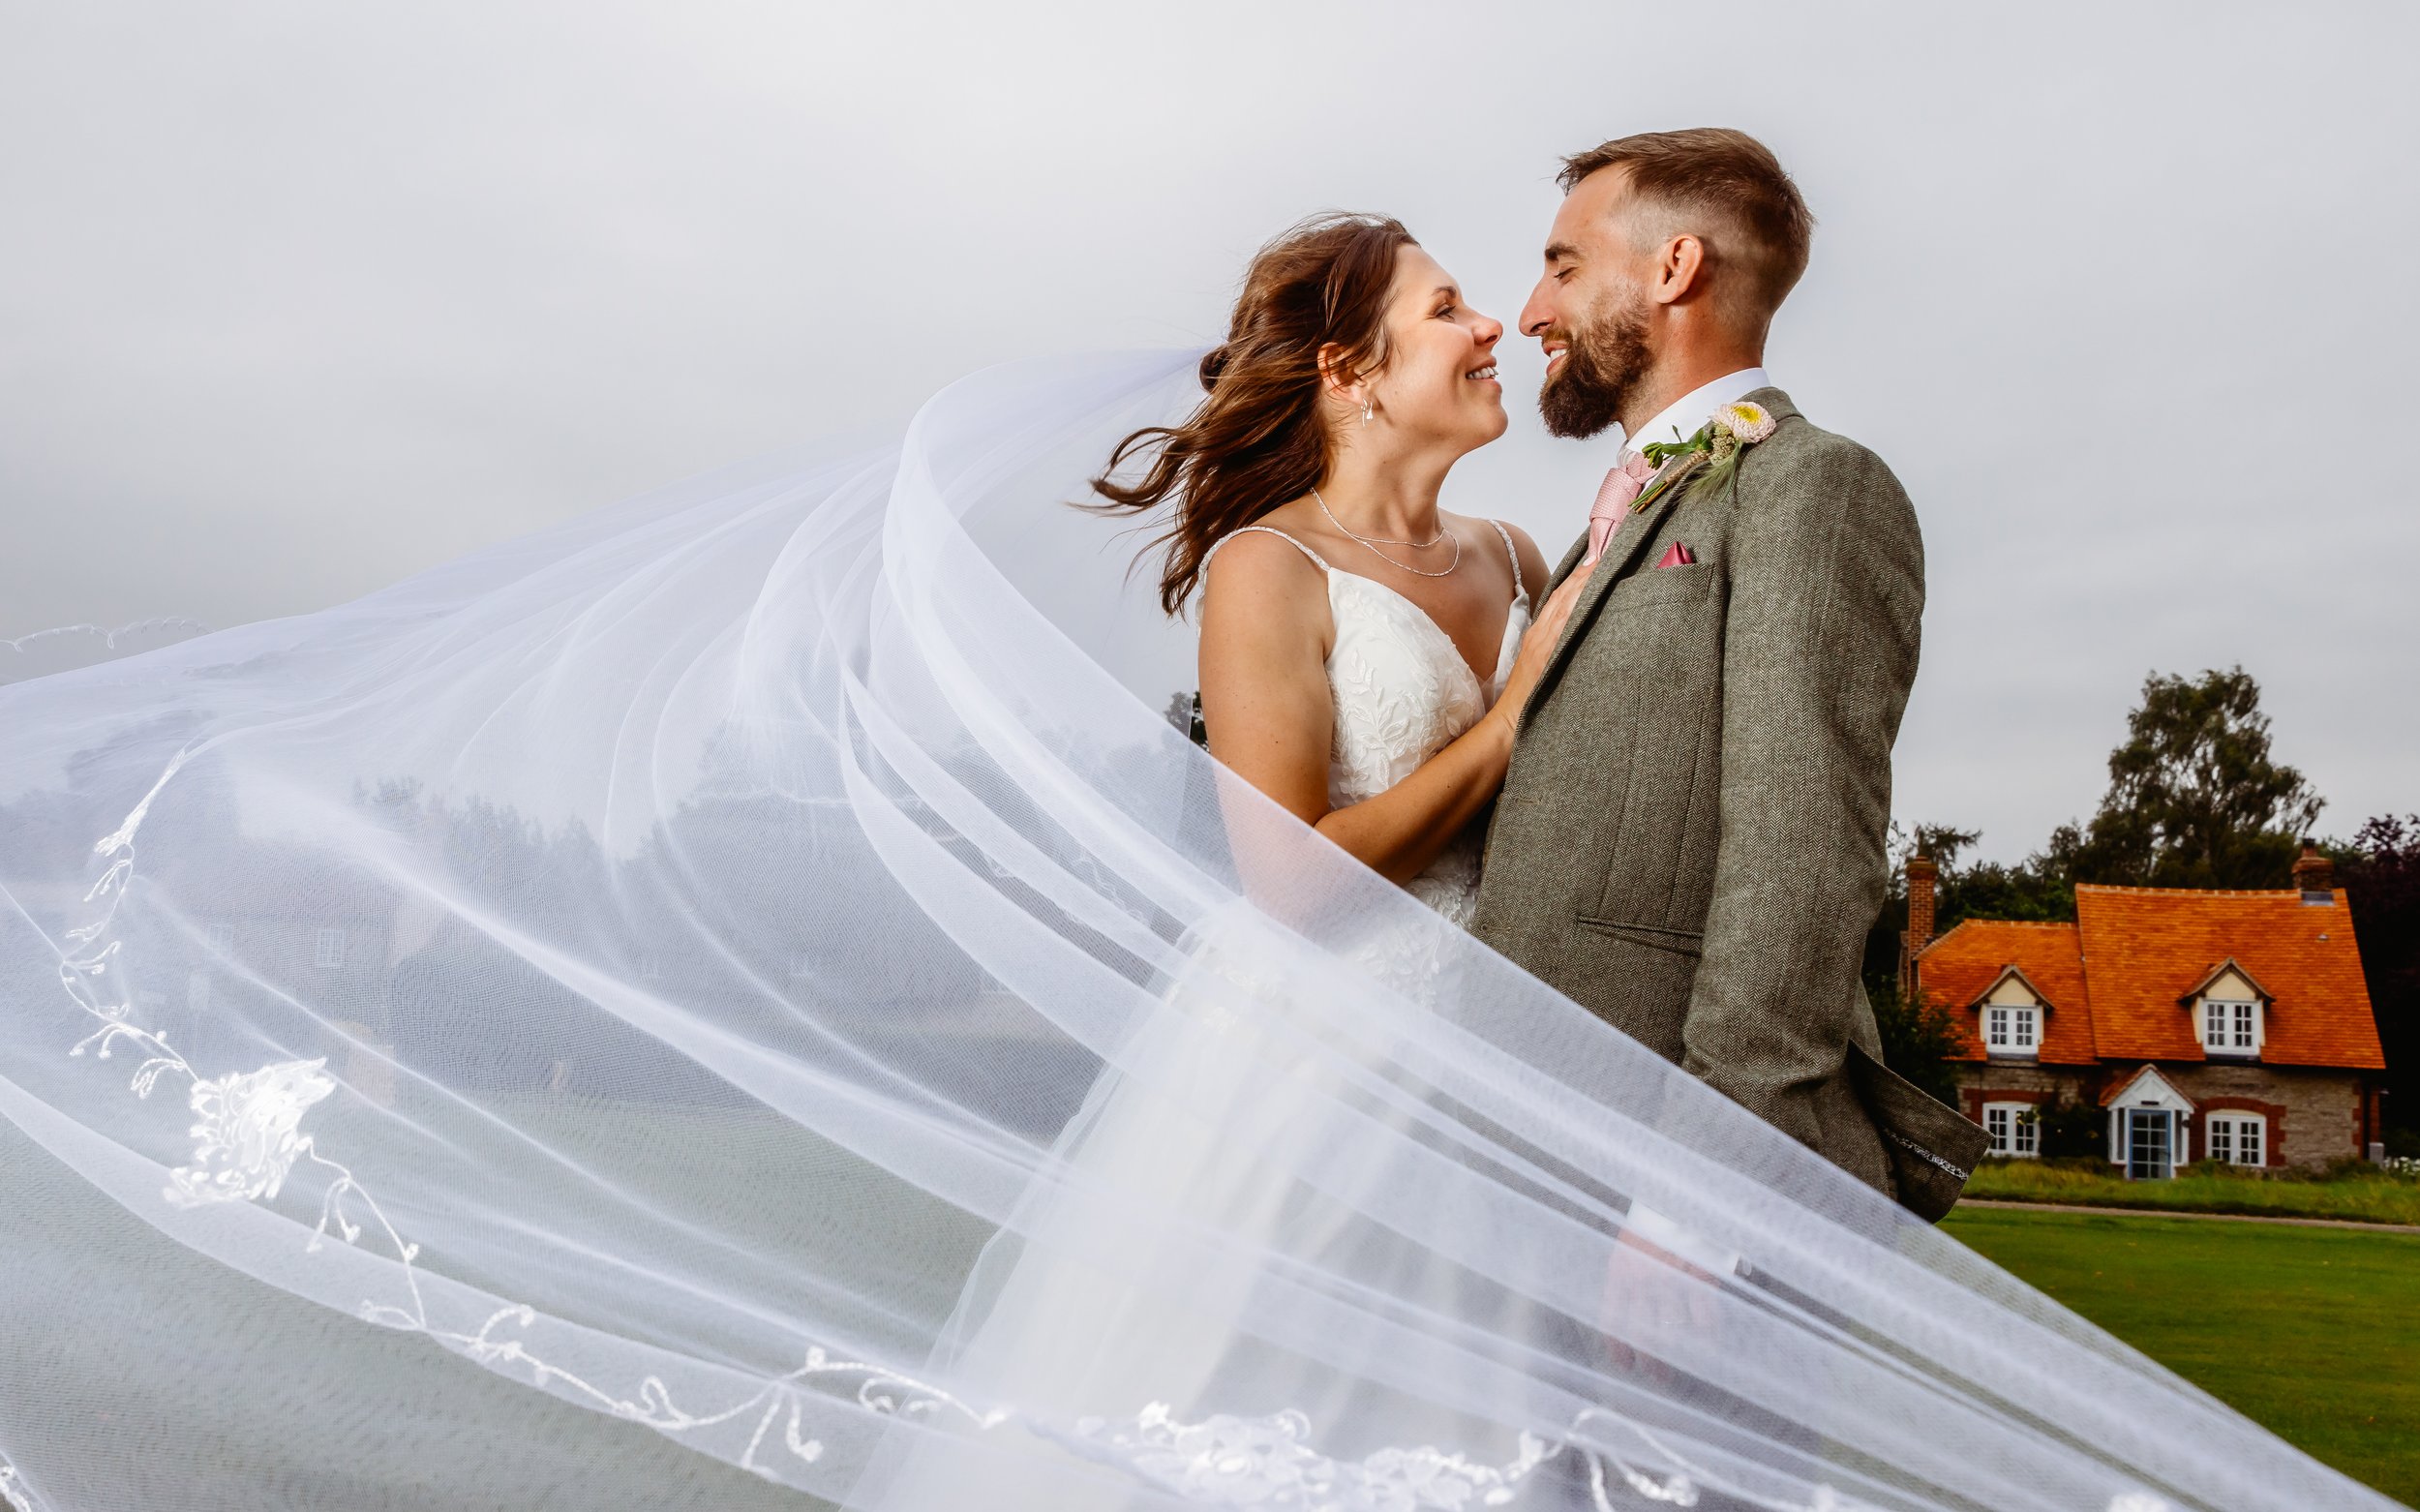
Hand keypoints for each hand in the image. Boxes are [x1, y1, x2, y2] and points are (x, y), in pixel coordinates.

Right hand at [1490, 562, 1595, 731]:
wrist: (1508, 724)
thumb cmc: (1527, 702)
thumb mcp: (1543, 668)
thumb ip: (1558, 650)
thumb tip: (1579, 638)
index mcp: (1540, 633)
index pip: (1563, 595)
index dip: (1581, 574)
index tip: (1600, 555)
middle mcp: (1541, 632)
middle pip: (1566, 591)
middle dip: (1587, 567)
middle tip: (1609, 544)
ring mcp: (1544, 641)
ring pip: (1568, 600)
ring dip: (1586, 577)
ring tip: (1606, 556)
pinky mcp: (1546, 652)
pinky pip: (1564, 620)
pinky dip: (1577, 600)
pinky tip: (1591, 585)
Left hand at [1597, 1224, 1721, 1385]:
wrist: (1678, 1195)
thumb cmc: (1653, 1222)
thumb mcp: (1628, 1247)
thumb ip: (1627, 1279)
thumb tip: (1627, 1314)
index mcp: (1619, 1274)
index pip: (1613, 1324)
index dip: (1619, 1350)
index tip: (1625, 1364)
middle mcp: (1642, 1282)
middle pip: (1643, 1337)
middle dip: (1651, 1363)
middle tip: (1659, 1376)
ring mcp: (1672, 1282)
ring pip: (1673, 1334)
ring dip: (1678, 1357)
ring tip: (1685, 1367)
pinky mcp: (1700, 1279)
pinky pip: (1704, 1320)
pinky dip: (1707, 1338)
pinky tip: (1708, 1347)